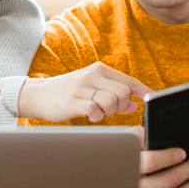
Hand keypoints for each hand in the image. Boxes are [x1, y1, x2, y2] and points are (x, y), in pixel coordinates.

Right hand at [18, 62, 151, 121]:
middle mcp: (92, 75)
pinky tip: (89, 117)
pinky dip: (96, 117)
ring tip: (97, 113)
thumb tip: (135, 104)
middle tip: (109, 111)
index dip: (144, 93)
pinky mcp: (72, 101)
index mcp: (100, 70)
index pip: (129, 81)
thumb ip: (114, 96)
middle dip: (121, 107)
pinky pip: (95, 110)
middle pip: (124, 93)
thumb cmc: (68, 94)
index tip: (152, 102)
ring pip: (112, 101)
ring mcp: (82, 87)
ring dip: (108, 113)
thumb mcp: (92, 89)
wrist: (37, 95)